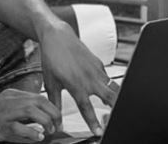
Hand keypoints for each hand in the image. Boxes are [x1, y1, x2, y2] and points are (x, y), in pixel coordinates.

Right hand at [0, 88, 59, 142]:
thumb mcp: (6, 109)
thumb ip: (23, 112)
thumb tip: (43, 120)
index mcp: (12, 95)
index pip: (38, 97)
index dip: (52, 108)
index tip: (57, 119)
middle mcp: (9, 100)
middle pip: (38, 101)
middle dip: (52, 113)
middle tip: (56, 126)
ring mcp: (3, 112)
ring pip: (30, 111)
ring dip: (44, 122)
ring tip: (48, 131)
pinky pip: (18, 128)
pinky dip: (31, 133)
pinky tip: (37, 137)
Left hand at [39, 20, 118, 135]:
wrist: (57, 36)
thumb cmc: (52, 58)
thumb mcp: (50, 82)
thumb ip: (55, 102)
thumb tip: (56, 118)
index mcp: (76, 84)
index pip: (87, 108)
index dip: (94, 122)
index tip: (99, 132)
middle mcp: (89, 78)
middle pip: (111, 97)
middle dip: (116, 109)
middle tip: (114, 119)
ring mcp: (96, 70)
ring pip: (114, 87)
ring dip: (116, 98)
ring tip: (116, 108)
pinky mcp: (99, 63)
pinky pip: (108, 78)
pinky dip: (110, 86)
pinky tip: (107, 91)